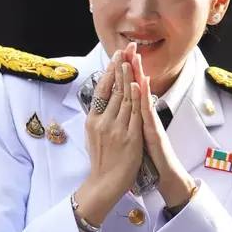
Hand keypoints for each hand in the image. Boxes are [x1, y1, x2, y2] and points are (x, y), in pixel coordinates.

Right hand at [75, 48, 143, 225]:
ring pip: (125, 98)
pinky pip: (135, 113)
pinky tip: (139, 84)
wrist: (105, 183)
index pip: (102, 89)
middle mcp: (103, 121)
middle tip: (126, 49)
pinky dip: (137, 98)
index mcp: (93, 120)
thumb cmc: (101, 159)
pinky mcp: (130, 137)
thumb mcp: (93, 134)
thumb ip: (99, 116)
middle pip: (114, 89)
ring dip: (129, 77)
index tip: (116, 55)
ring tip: (132, 60)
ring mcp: (116, 129)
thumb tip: (101, 99)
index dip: (110, 71)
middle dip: (121, 67)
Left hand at [125, 48, 195, 207]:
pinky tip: (144, 85)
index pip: (129, 88)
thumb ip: (130, 118)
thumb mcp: (135, 132)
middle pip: (137, 86)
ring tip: (136, 58)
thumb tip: (122, 106)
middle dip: (133, 66)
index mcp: (136, 114)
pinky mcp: (154, 130)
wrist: (164, 172)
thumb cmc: (149, 154)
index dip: (125, 71)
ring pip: (143, 95)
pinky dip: (145, 97)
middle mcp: (144, 114)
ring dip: (139, 75)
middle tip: (130, 47)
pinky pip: (148, 112)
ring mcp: (150, 121)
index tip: (120, 54)